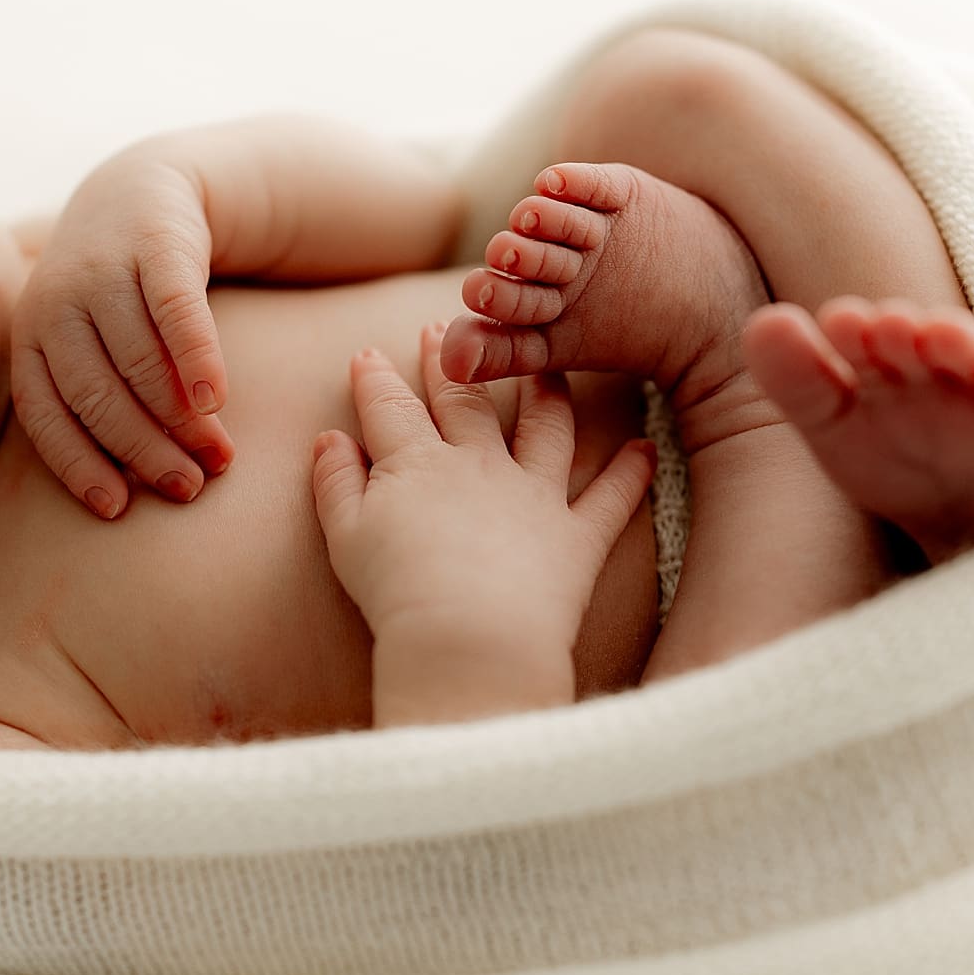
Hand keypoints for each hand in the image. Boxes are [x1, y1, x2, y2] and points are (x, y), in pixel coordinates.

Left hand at [10, 147, 234, 516]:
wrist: (146, 190)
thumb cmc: (118, 297)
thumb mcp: (88, 341)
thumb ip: (97, 401)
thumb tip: (129, 494)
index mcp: (31, 337)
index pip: (46, 415)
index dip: (78, 465)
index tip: (117, 509)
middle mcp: (55, 303)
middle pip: (96, 395)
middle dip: (142, 450)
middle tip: (186, 488)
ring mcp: (102, 270)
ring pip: (138, 361)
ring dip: (180, 419)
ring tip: (218, 456)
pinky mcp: (155, 245)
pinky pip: (175, 313)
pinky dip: (196, 360)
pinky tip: (218, 399)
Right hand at [310, 320, 654, 653]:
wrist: (468, 642)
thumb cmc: (396, 595)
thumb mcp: (345, 538)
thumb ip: (336, 483)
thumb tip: (328, 438)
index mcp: (417, 464)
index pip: (391, 408)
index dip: (376, 379)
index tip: (368, 356)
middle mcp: (480, 465)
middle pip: (465, 401)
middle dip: (453, 364)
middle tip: (445, 332)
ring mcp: (534, 496)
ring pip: (547, 428)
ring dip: (548, 394)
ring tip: (550, 370)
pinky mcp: (576, 537)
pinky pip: (612, 498)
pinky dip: (631, 474)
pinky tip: (645, 449)